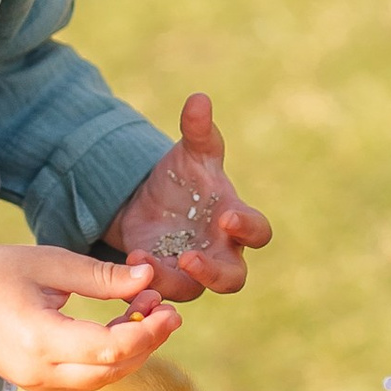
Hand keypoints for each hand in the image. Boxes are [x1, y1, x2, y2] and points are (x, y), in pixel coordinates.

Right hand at [0, 247, 180, 390]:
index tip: (169, 310)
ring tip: (144, 313)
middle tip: (165, 310)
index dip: (146, 332)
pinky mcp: (36, 384)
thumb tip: (148, 278)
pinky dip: (109, 359)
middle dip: (146, 343)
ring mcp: (35, 384)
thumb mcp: (49, 263)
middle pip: (111, 371)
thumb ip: (100, 276)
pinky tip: (119, 328)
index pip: (109, 349)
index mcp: (38, 339)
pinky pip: (84, 380)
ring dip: (130, 352)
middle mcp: (37, 372)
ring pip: (101, 380)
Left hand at [107, 92, 272, 310]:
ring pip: (193, 291)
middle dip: (214, 273)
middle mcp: (221, 253)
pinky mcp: (165, 280)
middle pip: (234, 279)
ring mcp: (193, 273)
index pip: (258, 233)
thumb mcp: (188, 152)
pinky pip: (162, 292)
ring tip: (144, 259)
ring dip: (170, 280)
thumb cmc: (183, 177)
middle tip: (188, 258)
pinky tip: (132, 262)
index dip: (247, 229)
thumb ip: (198, 130)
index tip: (226, 219)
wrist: (148, 200)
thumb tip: (198, 98)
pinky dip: (148, 283)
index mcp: (236, 220)